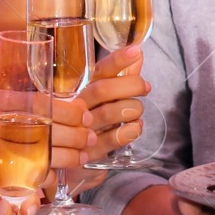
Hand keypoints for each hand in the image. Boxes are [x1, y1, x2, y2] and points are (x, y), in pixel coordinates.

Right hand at [58, 47, 149, 183]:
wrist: (68, 164)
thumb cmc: (87, 123)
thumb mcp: (101, 100)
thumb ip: (119, 77)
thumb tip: (137, 54)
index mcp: (78, 90)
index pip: (97, 71)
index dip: (117, 60)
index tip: (135, 50)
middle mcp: (75, 108)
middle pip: (102, 90)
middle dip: (130, 85)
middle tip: (145, 87)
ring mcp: (78, 130)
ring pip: (109, 113)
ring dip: (132, 108)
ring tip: (137, 111)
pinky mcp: (86, 153)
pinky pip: (112, 139)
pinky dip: (130, 131)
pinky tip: (134, 128)